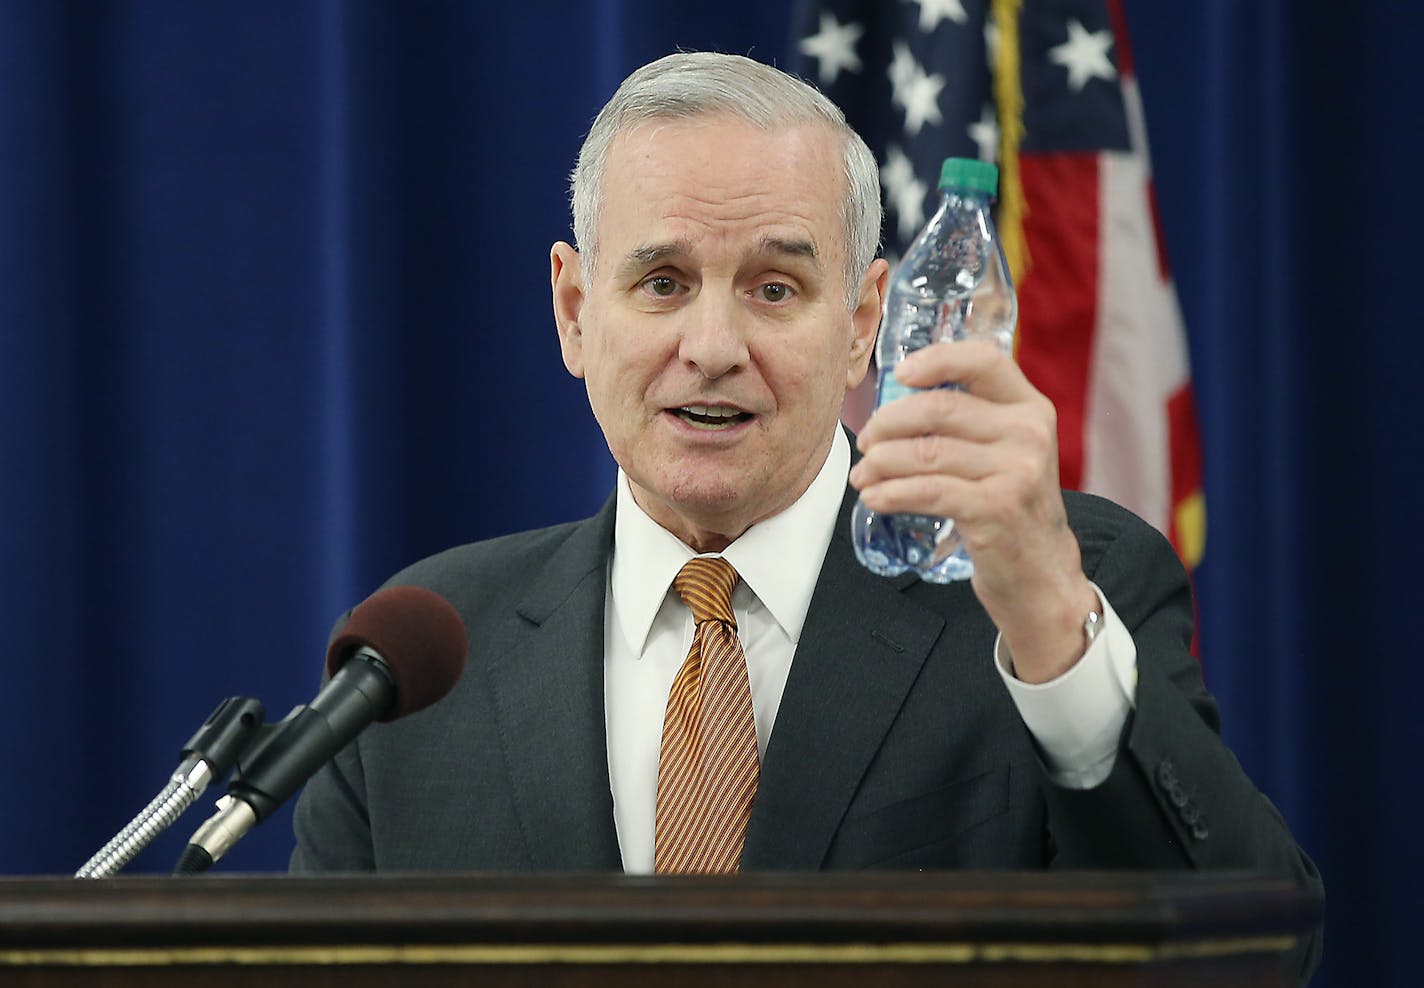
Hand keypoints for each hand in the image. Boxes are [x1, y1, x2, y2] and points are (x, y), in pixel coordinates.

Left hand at [848, 340, 1098, 682]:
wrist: (1041, 572)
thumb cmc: (1009, 507)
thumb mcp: (1005, 452)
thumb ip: (969, 421)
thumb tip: (894, 403)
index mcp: (1029, 407)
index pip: (983, 360)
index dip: (936, 359)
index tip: (899, 373)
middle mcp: (1029, 433)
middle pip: (939, 408)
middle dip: (888, 423)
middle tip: (866, 442)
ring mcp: (1017, 471)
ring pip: (927, 452)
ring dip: (882, 463)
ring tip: (863, 476)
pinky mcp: (997, 508)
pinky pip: (928, 491)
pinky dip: (892, 492)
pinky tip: (874, 497)